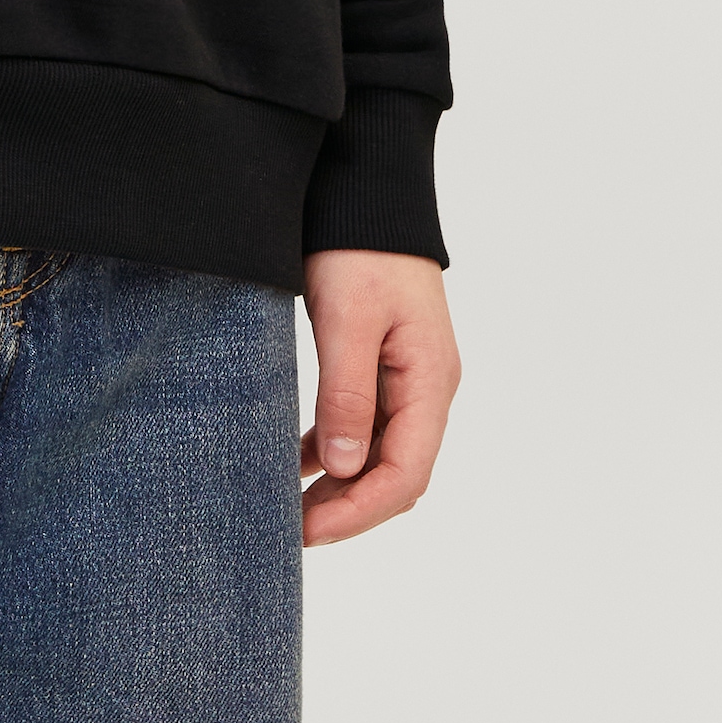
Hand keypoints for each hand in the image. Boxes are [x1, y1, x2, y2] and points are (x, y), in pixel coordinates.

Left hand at [299, 248, 460, 547]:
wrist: (368, 191)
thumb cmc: (360, 249)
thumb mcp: (347, 320)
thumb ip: (347, 394)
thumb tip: (346, 469)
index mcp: (430, 382)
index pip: (405, 474)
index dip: (358, 512)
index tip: (308, 531)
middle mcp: (427, 387)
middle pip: (396, 472)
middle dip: (348, 509)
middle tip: (291, 530)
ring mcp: (408, 376)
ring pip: (379, 452)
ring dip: (340, 484)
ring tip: (291, 508)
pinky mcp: (383, 363)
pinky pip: (364, 423)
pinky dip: (334, 448)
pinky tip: (298, 462)